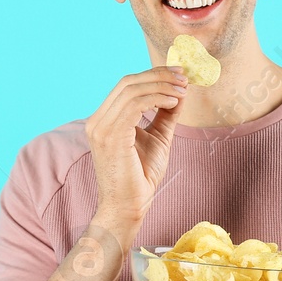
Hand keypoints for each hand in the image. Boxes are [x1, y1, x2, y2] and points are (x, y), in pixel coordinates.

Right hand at [84, 66, 187, 238]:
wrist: (128, 207)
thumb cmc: (140, 177)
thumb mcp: (157, 138)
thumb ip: (165, 115)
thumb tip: (180, 92)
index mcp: (103, 120)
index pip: (126, 85)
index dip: (153, 74)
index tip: (178, 73)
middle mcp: (97, 121)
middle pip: (128, 82)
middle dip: (159, 75)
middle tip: (184, 77)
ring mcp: (100, 128)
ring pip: (132, 90)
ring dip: (162, 86)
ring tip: (183, 91)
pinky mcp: (110, 136)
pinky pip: (135, 105)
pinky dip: (157, 98)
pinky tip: (174, 102)